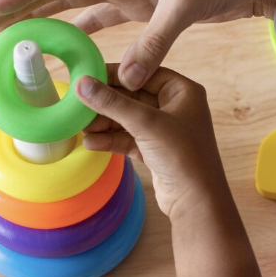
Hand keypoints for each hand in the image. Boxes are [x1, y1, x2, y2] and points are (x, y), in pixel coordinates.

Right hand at [0, 0, 275, 90]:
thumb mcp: (186, 8)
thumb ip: (153, 43)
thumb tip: (124, 81)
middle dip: (18, 6)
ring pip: (71, 3)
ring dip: (41, 20)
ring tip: (6, 37)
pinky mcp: (139, 3)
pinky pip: (98, 19)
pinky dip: (77, 33)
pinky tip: (56, 49)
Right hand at [75, 64, 229, 222]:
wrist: (196, 202)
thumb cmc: (182, 156)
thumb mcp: (145, 123)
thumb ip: (112, 103)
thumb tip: (82, 83)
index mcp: (183, 91)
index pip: (144, 74)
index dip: (115, 75)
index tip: (88, 77)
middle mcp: (176, 107)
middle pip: (133, 97)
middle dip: (106, 104)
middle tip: (79, 104)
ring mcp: (166, 130)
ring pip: (128, 120)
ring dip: (105, 124)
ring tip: (82, 127)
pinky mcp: (156, 151)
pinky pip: (129, 139)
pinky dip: (111, 140)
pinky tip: (91, 143)